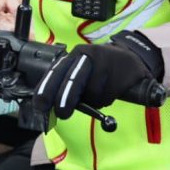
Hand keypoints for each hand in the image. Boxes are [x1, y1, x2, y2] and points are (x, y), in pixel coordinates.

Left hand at [32, 31, 163, 119]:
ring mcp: (106, 62)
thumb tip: (53, 109)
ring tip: (97, 96)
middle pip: (73, 80)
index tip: (40, 105)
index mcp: (73, 55)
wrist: (129, 58)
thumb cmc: (98, 70)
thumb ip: (67, 85)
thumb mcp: (81, 71)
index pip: (56, 72)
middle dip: (65, 98)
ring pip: (92, 92)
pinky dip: (106, 100)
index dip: (46, 89)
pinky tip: (109, 93)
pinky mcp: (121, 71)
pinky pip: (108, 95)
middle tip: (62, 113)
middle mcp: (87, 55)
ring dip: (93, 102)